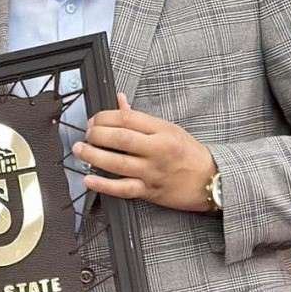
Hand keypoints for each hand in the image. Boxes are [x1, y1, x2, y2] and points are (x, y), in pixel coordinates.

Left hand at [73, 95, 215, 211]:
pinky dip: (103, 185)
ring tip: (79, 150)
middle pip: (120, 139)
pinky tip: (88, 179)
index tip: (94, 120)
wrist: (210, 181)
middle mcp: (157, 150)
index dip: (104, 117)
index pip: (127, 118)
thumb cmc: (189, 154)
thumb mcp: (169, 129)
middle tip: (86, 134)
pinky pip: (123, 188)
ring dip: (93, 155)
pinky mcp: (149, 191)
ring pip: (117, 162)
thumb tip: (119, 100)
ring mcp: (152, 171)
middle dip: (96, 134)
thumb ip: (140, 118)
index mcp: (162, 130)